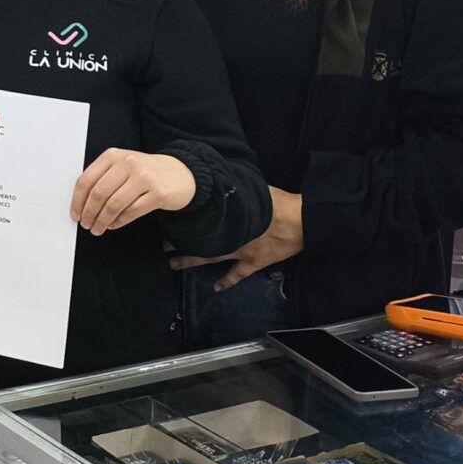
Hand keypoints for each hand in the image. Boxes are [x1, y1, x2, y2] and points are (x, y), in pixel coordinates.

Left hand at [70, 149, 195, 236]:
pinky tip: (114, 225)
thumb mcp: (122, 166)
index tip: (75, 214)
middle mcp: (128, 163)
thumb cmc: (146, 172)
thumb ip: (102, 178)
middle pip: (98, 194)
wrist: (181, 173)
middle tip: (86, 224)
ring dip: (102, 221)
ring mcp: (144, 178)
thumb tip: (81, 203)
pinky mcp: (158, 193)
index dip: (77, 201)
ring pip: (114, 205)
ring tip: (98, 228)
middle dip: (89, 214)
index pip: (87, 180)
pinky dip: (119, 222)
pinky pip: (131, 212)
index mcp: (113, 155)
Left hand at [173, 187, 304, 290]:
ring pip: (211, 257)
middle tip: (161, 244)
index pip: (200, 217)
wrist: (300, 221)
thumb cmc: (278, 202)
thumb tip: (220, 175)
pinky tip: (217, 288)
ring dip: (192, 260)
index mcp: (230, 218)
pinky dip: (227, 282)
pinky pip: (237, 274)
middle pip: (200, 238)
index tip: (168, 217)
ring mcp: (240, 250)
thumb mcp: (252, 188)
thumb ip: (235, 186)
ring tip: (174, 264)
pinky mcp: (254, 261)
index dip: (184, 218)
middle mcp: (230, 235)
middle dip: (180, 240)